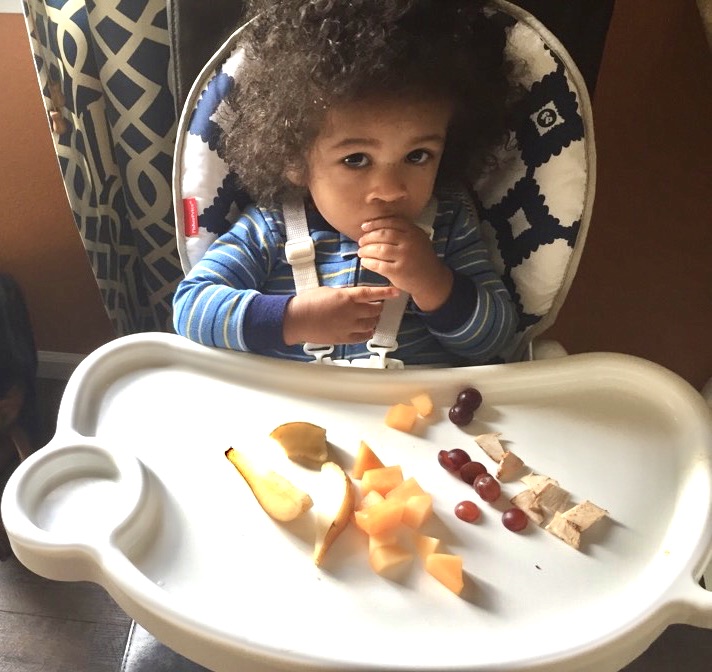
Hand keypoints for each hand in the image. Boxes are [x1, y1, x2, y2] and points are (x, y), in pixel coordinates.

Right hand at [283, 285, 399, 344]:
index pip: (371, 294)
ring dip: (374, 320)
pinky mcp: (344, 338)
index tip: (396, 292)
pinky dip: (367, 332)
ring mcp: (348, 327)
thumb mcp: (329, 291)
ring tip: (370, 317)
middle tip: (377, 305)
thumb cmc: (308, 302)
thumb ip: (345, 294)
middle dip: (379, 307)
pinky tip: (365, 329)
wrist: (296, 319)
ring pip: (371, 324)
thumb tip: (355, 297)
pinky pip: (363, 337)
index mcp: (346, 297)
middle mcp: (350, 312)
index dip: (385, 292)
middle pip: (375, 310)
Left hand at [358, 217, 452, 311]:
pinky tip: (364, 262)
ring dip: (366, 250)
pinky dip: (369, 262)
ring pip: (379, 249)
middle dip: (368, 237)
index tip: (364, 227)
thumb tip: (375, 226)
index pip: (390, 222)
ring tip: (361, 252)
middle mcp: (409, 242)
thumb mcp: (417, 239)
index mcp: (413, 232)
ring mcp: (404, 257)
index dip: (375, 223)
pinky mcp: (398, 271)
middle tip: (361, 242)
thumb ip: (402, 231)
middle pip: (383, 235)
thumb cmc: (420, 258)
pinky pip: (379, 265)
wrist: (431, 279)